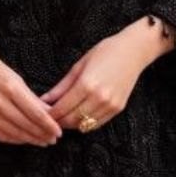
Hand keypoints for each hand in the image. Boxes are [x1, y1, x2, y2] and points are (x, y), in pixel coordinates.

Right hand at [0, 38, 62, 145]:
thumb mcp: (13, 76)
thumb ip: (30, 96)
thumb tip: (48, 112)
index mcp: (9, 87)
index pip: (35, 113)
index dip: (49, 125)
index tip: (59, 132)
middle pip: (26, 125)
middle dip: (42, 135)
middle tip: (53, 140)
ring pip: (14, 133)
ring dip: (30, 139)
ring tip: (42, 142)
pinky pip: (0, 135)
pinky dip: (14, 139)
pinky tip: (24, 139)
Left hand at [39, 23, 161, 131]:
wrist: (133, 51)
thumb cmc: (105, 52)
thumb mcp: (79, 66)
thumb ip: (61, 86)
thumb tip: (44, 100)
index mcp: (87, 84)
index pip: (62, 108)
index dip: (50, 114)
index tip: (42, 114)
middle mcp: (99, 98)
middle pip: (71, 120)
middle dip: (58, 122)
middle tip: (49, 119)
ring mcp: (110, 105)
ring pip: (83, 125)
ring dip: (71, 124)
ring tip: (62, 118)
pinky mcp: (117, 109)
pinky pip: (96, 124)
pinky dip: (85, 123)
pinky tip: (78, 116)